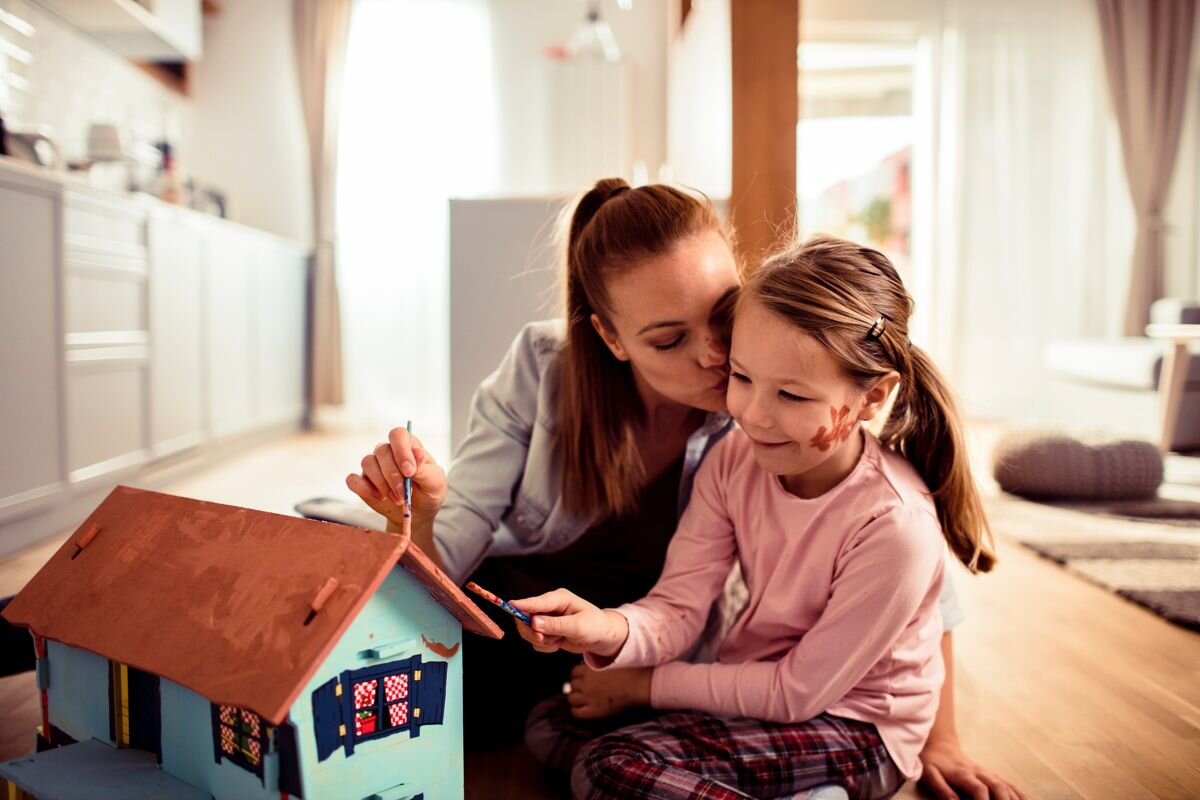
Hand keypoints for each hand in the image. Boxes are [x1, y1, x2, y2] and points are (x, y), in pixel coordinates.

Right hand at [346, 426, 446, 527]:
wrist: (417, 514)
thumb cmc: (428, 492)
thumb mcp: (435, 482)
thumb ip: (425, 469)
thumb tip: (417, 453)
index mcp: (408, 445)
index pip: (398, 435)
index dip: (401, 451)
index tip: (409, 472)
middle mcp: (388, 452)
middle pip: (381, 451)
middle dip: (393, 476)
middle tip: (404, 495)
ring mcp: (374, 466)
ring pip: (367, 463)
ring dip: (382, 484)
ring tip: (397, 499)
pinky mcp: (363, 481)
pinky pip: (353, 479)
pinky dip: (364, 489)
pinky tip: (379, 497)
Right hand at [510, 589, 627, 656]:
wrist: (601, 637)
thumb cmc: (594, 626)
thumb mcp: (577, 626)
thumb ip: (555, 625)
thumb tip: (534, 622)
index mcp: (559, 598)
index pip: (536, 602)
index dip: (522, 605)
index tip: (509, 605)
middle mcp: (549, 606)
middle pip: (526, 618)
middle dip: (533, 632)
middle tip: (544, 640)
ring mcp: (546, 618)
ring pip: (529, 631)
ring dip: (542, 641)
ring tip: (559, 640)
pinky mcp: (546, 630)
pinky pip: (535, 641)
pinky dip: (545, 646)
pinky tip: (559, 643)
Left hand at [565, 664, 651, 719]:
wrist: (638, 683)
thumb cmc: (630, 669)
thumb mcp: (612, 659)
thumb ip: (598, 661)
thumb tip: (590, 665)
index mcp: (589, 668)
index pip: (574, 672)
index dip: (579, 676)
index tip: (585, 678)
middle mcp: (586, 682)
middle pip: (572, 684)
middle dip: (577, 686)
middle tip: (586, 689)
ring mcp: (588, 696)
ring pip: (571, 698)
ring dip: (576, 698)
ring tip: (584, 699)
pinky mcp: (594, 710)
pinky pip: (577, 712)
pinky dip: (578, 710)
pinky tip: (584, 709)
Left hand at [919, 738, 1027, 799]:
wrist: (940, 745)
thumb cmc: (933, 762)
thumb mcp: (929, 774)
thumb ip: (942, 789)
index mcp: (963, 774)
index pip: (979, 789)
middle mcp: (979, 773)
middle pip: (998, 788)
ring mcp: (988, 773)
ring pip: (1006, 786)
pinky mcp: (992, 776)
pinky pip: (1009, 784)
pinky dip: (1020, 794)